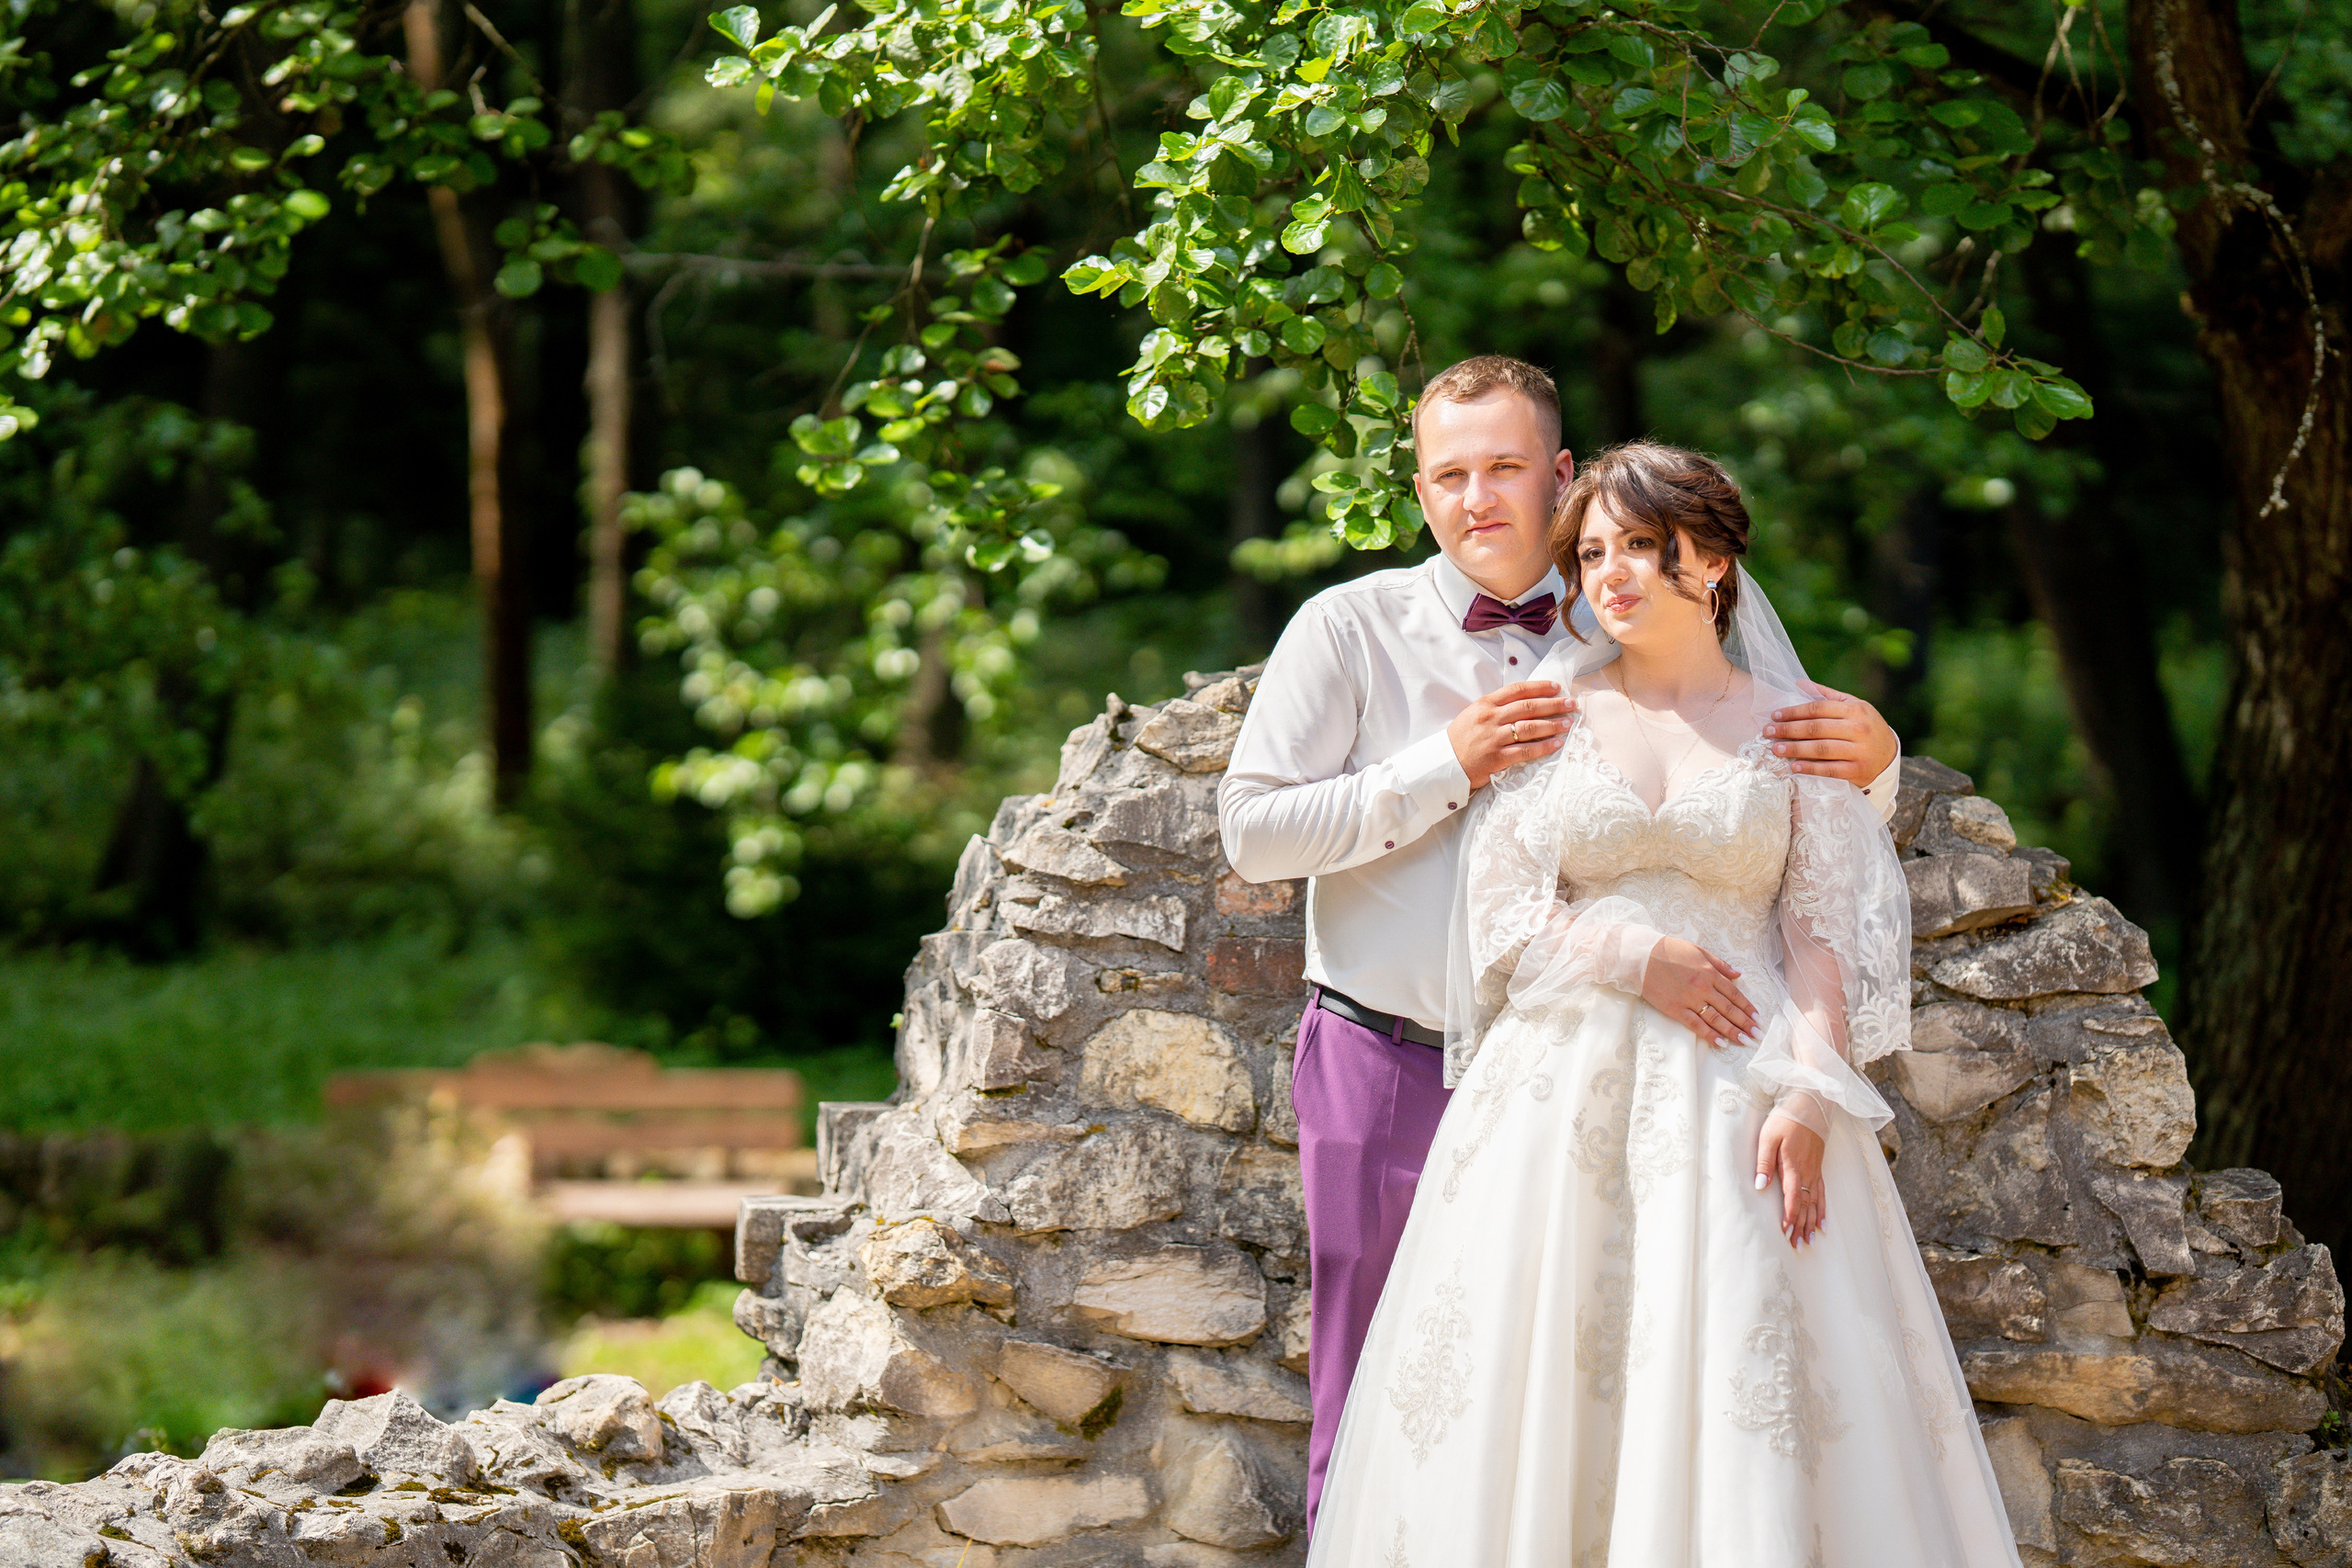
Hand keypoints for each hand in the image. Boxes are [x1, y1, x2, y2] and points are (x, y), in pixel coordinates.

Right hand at [1449, 680, 1574, 789]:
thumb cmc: (1460, 738)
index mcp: (1485, 704)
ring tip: (1568, 723)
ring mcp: (1494, 738)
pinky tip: (1556, 743)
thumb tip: (1526, 702)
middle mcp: (1490, 718)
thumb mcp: (1474, 714)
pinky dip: (1543, 747)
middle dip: (1553, 704)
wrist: (1444, 764)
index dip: (1539, 687)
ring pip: (1529, 728)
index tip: (1557, 687)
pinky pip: (1525, 751)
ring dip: (1552, 724)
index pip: (1517, 690)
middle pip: (1528, 707)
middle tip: (1571, 704)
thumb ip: (1496, 707)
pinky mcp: (1497, 758)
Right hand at [1640, 937, 1758, 1048]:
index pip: (1734, 993)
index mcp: (1710, 973)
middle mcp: (1703, 988)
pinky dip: (1709, 1035)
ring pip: (1716, 1019)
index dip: (1747, 1007)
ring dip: (1732, 1031)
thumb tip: (1738, 974)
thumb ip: (1720, 964)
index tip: (1758, 1018)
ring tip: (1745, 1041)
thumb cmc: (1670, 950)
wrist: (1641, 956)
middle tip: (1757, 1035)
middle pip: (1729, 1009)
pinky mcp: (1675, 1009)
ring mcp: (1689, 1000)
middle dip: (1745, 1023)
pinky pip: (1696, 1025)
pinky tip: (1721, 1043)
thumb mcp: (1699, 951)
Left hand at [1756, 1114, 1825, 1245]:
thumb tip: (1760, 1187)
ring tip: (1810, 1240)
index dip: (1789, 1217)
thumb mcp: (1768, 1137)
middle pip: (1805, 1205)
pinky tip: (1823, 1222)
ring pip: (1815, 1202)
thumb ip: (1764, 1163)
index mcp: (1793, 1167)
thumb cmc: (1785, 1120)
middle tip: (1797, 1245)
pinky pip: (1823, 1193)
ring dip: (1812, 1222)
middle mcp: (1807, 1173)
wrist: (1810, 1105)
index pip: (1792, 1198)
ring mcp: (1815, 1171)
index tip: (1786, 1233)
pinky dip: (1823, 1209)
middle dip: (1800, 1226)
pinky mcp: (1819, 1167)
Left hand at [1765, 682, 1898, 787]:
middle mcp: (1858, 729)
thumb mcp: (1853, 706)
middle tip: (1767, 732)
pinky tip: (1794, 766)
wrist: (1890, 755)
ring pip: (1821, 749)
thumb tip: (1799, 682)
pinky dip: (1810, 768)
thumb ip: (1827, 696)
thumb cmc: (1865, 727)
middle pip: (1816, 728)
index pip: (1818, 708)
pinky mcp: (1858, 770)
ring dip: (1795, 749)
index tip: (1775, 716)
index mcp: (1855, 709)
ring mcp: (1859, 751)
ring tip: (1775, 749)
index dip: (1794, 712)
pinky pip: (1829, 770)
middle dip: (1789, 730)